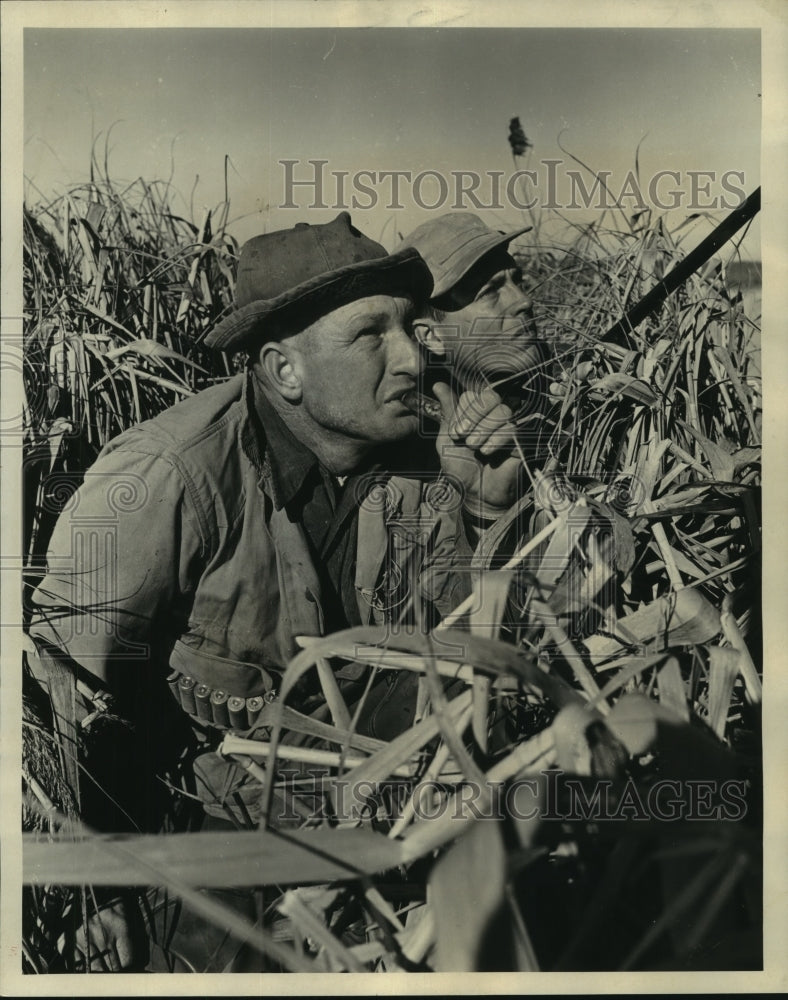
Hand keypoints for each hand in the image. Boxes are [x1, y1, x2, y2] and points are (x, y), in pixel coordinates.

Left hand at [433, 382, 521, 513]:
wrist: (475, 493)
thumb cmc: (461, 469)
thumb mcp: (446, 439)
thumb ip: (446, 412)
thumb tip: (438, 385)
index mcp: (475, 414)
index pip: (472, 395)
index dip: (463, 411)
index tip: (455, 432)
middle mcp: (492, 417)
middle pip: (490, 396)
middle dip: (473, 415)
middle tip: (462, 436)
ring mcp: (508, 427)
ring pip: (503, 411)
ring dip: (484, 430)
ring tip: (475, 448)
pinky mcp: (521, 440)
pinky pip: (512, 429)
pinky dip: (496, 440)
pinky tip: (487, 452)